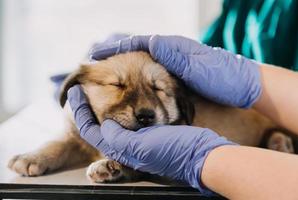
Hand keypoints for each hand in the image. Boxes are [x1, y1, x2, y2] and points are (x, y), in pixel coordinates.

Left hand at [67, 85, 235, 195]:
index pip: (91, 130)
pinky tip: (124, 97)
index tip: (75, 91)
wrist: (201, 155)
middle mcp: (126, 147)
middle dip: (89, 109)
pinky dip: (123, 108)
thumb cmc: (173, 151)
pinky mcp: (150, 134)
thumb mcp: (140, 145)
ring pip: (114, 123)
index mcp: (121, 150)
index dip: (80, 111)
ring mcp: (139, 141)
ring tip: (99, 89)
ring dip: (104, 107)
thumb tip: (103, 126)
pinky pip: (131, 120)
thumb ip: (117, 137)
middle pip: (100, 127)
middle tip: (84, 89)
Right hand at [89, 35, 260, 107]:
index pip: (139, 43)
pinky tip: (133, 83)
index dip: (117, 48)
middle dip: (118, 55)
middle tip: (97, 63)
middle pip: (138, 50)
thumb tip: (150, 41)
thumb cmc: (222, 76)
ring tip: (109, 74)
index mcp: (173, 47)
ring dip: (126, 65)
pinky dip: (140, 75)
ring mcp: (175, 62)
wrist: (243, 85)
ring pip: (144, 60)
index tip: (98, 55)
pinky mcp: (179, 74)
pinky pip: (154, 72)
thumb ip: (173, 54)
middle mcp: (172, 51)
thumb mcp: (196, 65)